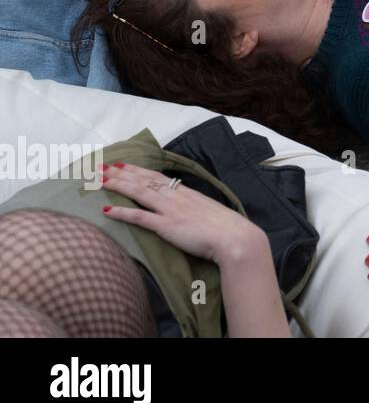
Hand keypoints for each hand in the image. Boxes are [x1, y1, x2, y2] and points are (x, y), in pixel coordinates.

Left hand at [101, 163, 268, 266]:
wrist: (234, 238)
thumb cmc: (226, 228)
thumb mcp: (210, 211)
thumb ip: (196, 207)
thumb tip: (189, 209)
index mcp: (187, 193)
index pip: (157, 177)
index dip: (137, 170)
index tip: (122, 164)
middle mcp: (177, 197)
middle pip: (144, 181)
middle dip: (121, 173)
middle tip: (101, 167)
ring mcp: (171, 211)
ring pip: (139, 193)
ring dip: (117, 185)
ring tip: (99, 181)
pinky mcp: (167, 226)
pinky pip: (140, 217)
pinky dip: (123, 212)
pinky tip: (107, 210)